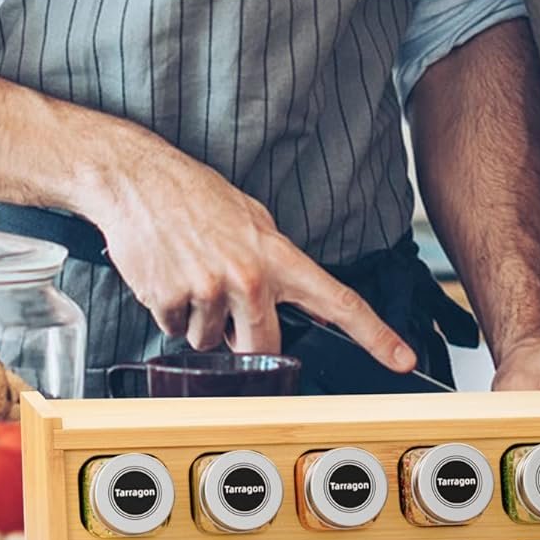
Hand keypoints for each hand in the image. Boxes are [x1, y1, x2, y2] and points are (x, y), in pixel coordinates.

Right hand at [78, 128, 416, 369]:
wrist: (136, 179)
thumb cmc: (194, 197)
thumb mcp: (252, 222)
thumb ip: (276, 266)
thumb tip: (293, 305)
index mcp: (279, 257)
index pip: (341, 302)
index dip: (377, 336)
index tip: (403, 360)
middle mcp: (250, 277)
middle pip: (263, 343)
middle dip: (245, 338)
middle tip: (225, 299)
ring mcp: (209, 291)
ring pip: (210, 340)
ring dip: (201, 317)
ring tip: (189, 270)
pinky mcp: (170, 300)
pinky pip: (175, 329)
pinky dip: (170, 310)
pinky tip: (167, 272)